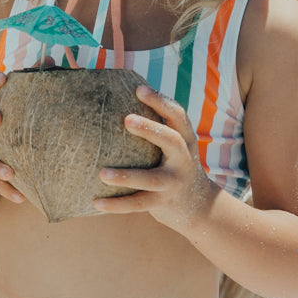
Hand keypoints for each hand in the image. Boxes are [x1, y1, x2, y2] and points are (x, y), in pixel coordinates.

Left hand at [94, 84, 216, 229]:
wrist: (201, 208)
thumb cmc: (174, 165)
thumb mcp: (173, 146)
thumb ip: (154, 127)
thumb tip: (116, 95)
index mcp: (185, 140)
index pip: (178, 115)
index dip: (160, 100)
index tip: (139, 89)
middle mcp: (183, 159)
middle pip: (171, 141)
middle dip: (150, 129)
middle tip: (126, 120)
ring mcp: (174, 183)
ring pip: (150, 179)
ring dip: (126, 176)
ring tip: (102, 174)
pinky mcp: (163, 203)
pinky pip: (138, 204)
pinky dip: (117, 204)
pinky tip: (96, 202)